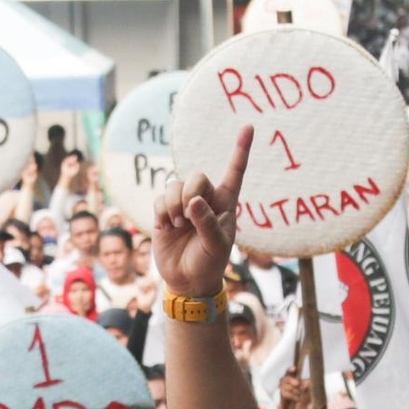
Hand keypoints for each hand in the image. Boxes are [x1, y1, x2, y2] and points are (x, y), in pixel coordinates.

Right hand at [154, 125, 250, 299]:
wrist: (187, 281)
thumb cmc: (209, 263)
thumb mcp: (216, 247)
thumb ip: (207, 223)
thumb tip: (192, 201)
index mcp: (225, 203)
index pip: (235, 172)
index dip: (241, 150)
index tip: (249, 127)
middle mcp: (205, 199)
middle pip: (196, 176)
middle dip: (190, 192)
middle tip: (188, 216)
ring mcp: (183, 205)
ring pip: (174, 185)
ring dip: (174, 204)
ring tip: (179, 224)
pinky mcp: (164, 214)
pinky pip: (159, 199)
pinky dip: (162, 212)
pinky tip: (168, 227)